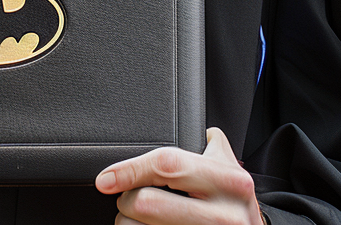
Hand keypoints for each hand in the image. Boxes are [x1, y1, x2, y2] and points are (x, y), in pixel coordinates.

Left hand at [95, 127, 263, 224]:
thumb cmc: (234, 200)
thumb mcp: (229, 166)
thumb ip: (205, 143)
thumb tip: (170, 126)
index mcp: (228, 181)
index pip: (167, 166)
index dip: (130, 170)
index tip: (105, 179)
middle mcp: (223, 215)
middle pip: (146, 204)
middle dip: (127, 200)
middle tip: (130, 198)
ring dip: (128, 224)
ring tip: (140, 218)